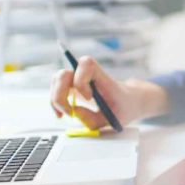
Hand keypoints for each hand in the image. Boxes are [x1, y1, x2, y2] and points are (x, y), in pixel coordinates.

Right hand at [49, 56, 167, 128]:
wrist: (129, 102)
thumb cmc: (123, 107)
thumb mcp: (112, 120)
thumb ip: (92, 119)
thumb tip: (73, 111)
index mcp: (103, 77)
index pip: (87, 64)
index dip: (81, 80)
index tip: (89, 97)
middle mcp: (87, 75)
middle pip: (64, 74)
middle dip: (60, 95)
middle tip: (70, 113)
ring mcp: (78, 79)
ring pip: (57, 79)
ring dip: (56, 99)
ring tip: (66, 114)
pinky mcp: (72, 86)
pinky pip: (56, 89)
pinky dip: (55, 102)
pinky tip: (61, 114)